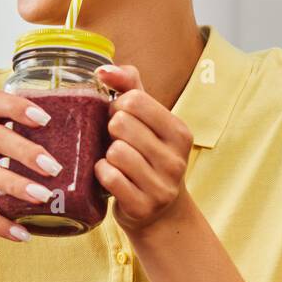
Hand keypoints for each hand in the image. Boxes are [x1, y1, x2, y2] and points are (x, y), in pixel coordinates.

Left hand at [93, 64, 194, 234]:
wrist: (159, 212)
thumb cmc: (147, 156)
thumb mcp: (147, 120)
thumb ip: (130, 87)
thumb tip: (103, 69)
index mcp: (179, 131)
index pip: (134, 100)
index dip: (117, 106)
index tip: (120, 117)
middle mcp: (176, 159)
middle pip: (121, 124)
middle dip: (110, 130)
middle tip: (116, 141)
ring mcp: (162, 185)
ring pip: (115, 152)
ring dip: (106, 155)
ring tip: (116, 161)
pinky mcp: (143, 206)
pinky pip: (109, 177)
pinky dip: (102, 174)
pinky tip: (109, 177)